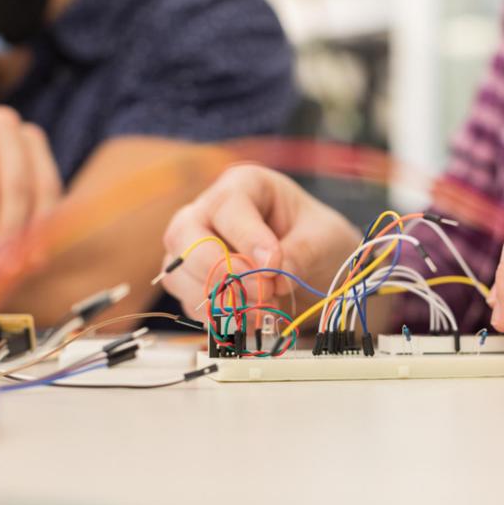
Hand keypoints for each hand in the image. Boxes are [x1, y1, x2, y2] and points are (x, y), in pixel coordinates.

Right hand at [0, 106, 61, 276]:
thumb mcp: (3, 205)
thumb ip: (24, 223)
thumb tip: (37, 264)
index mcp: (29, 139)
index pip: (46, 186)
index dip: (42, 228)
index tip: (34, 265)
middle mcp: (4, 123)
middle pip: (18, 186)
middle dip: (10, 234)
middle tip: (3, 270)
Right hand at [161, 164, 360, 317]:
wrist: (318, 269)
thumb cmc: (319, 239)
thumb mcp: (325, 238)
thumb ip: (302, 253)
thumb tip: (275, 277)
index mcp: (244, 185)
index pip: (228, 206)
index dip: (248, 237)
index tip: (274, 264)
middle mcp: (210, 212)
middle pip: (184, 235)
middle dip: (221, 269)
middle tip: (261, 290)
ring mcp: (196, 249)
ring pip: (178, 272)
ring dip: (220, 298)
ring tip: (264, 307)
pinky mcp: (195, 283)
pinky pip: (190, 302)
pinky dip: (219, 316)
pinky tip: (252, 319)